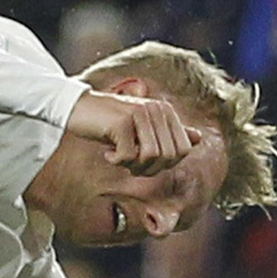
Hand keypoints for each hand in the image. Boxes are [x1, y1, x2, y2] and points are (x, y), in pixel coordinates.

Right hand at [66, 87, 200, 171]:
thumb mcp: (143, 128)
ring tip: (120, 158)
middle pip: (168, 157)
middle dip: (149, 168)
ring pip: (151, 157)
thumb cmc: (110, 122)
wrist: (78, 109)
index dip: (165, 165)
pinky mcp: (122, 121)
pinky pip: (128, 156)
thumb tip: (199, 138)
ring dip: (134, 166)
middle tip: (130, 163)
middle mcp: (157, 109)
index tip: (145, 162)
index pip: (183, 150)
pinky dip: (117, 161)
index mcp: (166, 110)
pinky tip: (107, 153)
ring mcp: (140, 114)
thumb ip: (170, 133)